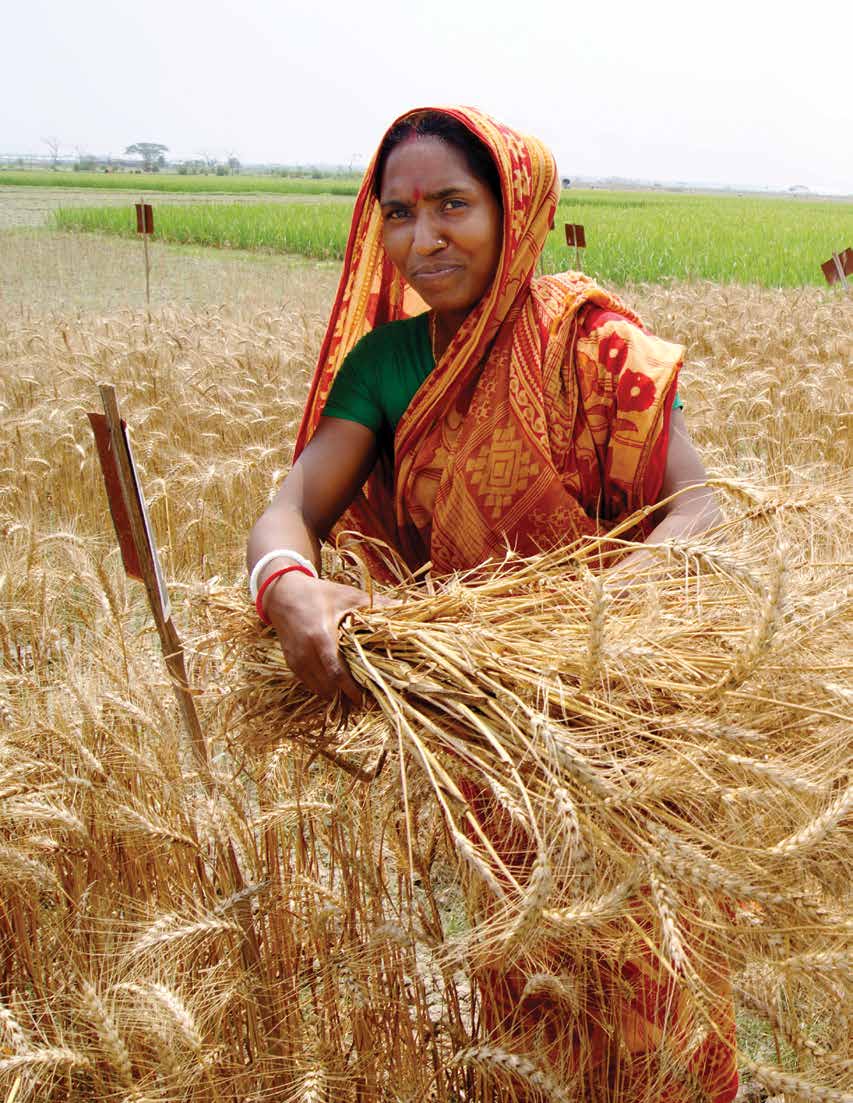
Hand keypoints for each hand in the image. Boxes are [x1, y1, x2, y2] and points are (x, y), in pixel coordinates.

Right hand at [262, 572, 370, 703]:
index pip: (336, 672)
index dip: (351, 690)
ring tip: (352, 697)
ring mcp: (296, 659)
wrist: (283, 594)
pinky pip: (309, 683)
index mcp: (321, 636)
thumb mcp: (348, 596)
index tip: (365, 699)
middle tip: (364, 701)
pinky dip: (323, 688)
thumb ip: (375, 604)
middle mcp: (306, 652)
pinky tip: (337, 687)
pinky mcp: (291, 663)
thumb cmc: (320, 594)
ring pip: (317, 688)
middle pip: (328, 686)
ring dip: (334, 695)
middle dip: (345, 696)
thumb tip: (403, 607)